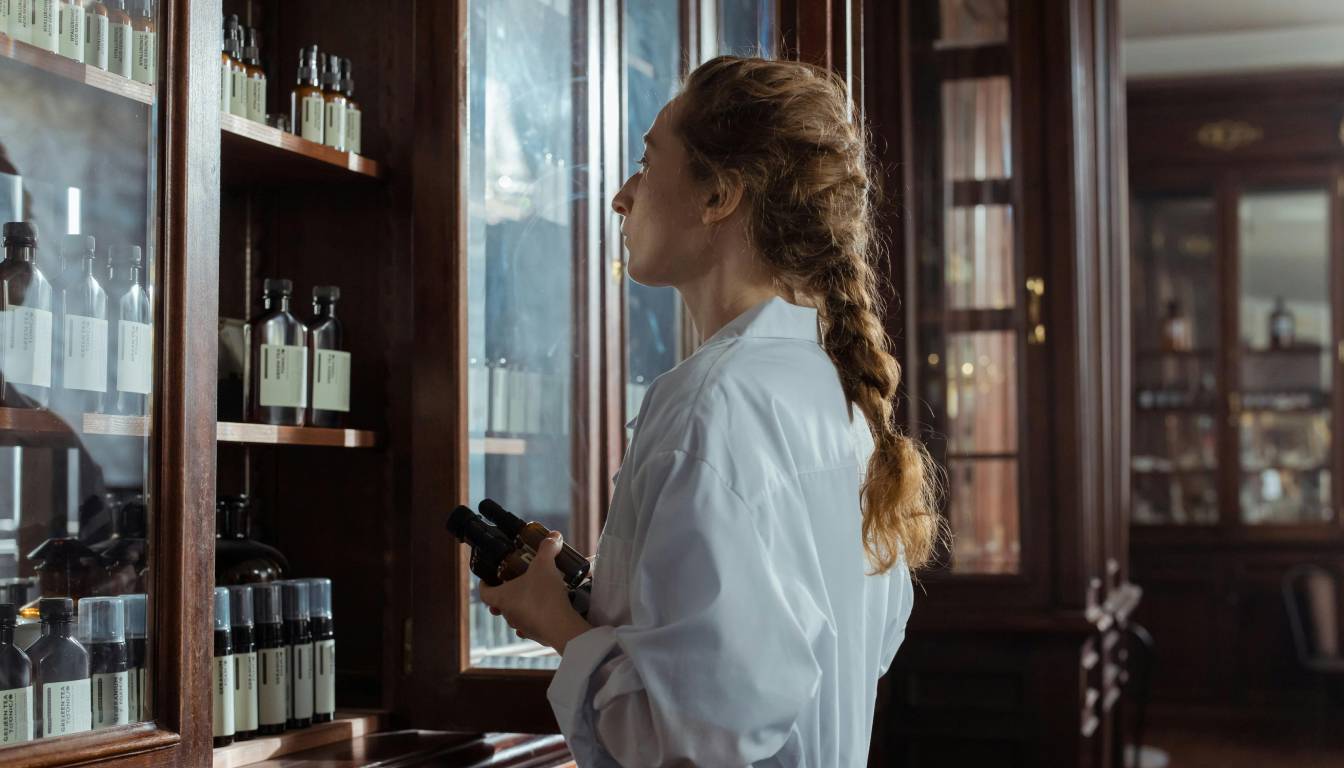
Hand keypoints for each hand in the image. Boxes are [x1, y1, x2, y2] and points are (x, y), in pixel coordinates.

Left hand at [478, 531, 593, 654]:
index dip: (484, 585)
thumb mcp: (545, 565)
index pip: (484, 593)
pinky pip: (532, 626)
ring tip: (534, 594)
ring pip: (516, 615)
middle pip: (500, 604)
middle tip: (516, 582)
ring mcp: (522, 627)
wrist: (561, 626)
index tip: (487, 579)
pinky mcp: (537, 635)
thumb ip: (548, 548)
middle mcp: (508, 614)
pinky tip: (546, 610)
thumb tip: (554, 535)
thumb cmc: (545, 595)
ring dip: (522, 606)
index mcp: (502, 598)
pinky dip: (536, 617)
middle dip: (507, 593)